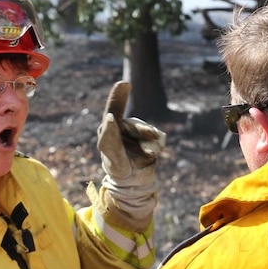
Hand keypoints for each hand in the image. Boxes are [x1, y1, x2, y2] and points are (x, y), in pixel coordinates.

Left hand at [96, 81, 164, 230]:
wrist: (136, 185)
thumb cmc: (119, 171)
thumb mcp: (114, 158)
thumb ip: (111, 138)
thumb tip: (110, 117)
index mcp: (109, 130)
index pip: (113, 109)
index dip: (119, 95)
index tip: (124, 83)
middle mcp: (122, 128)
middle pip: (136, 124)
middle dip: (143, 133)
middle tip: (149, 149)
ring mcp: (136, 132)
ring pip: (148, 130)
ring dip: (151, 142)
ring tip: (150, 154)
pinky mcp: (149, 138)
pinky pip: (158, 136)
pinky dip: (158, 143)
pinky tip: (155, 152)